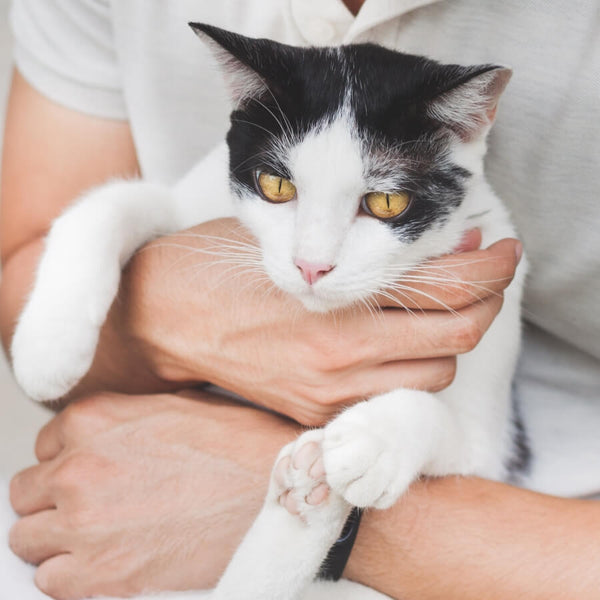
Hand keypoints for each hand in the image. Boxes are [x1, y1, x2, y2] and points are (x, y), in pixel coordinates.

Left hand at [9, 391, 297, 598]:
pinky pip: (52, 580)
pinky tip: (109, 561)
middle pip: (28, 493)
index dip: (68, 461)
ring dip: (58, 538)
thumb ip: (123, 422)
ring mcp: (85, 523)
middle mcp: (79, 467)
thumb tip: (103, 440)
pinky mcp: (102, 575)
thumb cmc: (240, 447)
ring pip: (29, 538)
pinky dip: (73, 575)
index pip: (44, 445)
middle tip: (92, 506)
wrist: (280, 491)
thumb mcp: (176, 408)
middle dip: (55, 499)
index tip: (87, 473)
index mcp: (96, 419)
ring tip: (101, 535)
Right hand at [121, 218, 520, 424]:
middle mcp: (339, 361)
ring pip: (430, 378)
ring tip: (431, 310)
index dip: (488, 273)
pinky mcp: (315, 415)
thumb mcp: (292, 243)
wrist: (160, 319)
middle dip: (480, 306)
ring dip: (444, 343)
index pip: (442, 295)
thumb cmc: (214, 268)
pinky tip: (396, 342)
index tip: (503, 253)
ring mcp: (328, 395)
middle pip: (452, 343)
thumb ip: (370, 252)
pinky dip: (409, 370)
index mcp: (333, 309)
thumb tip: (445, 251)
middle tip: (482, 276)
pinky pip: (390, 398)